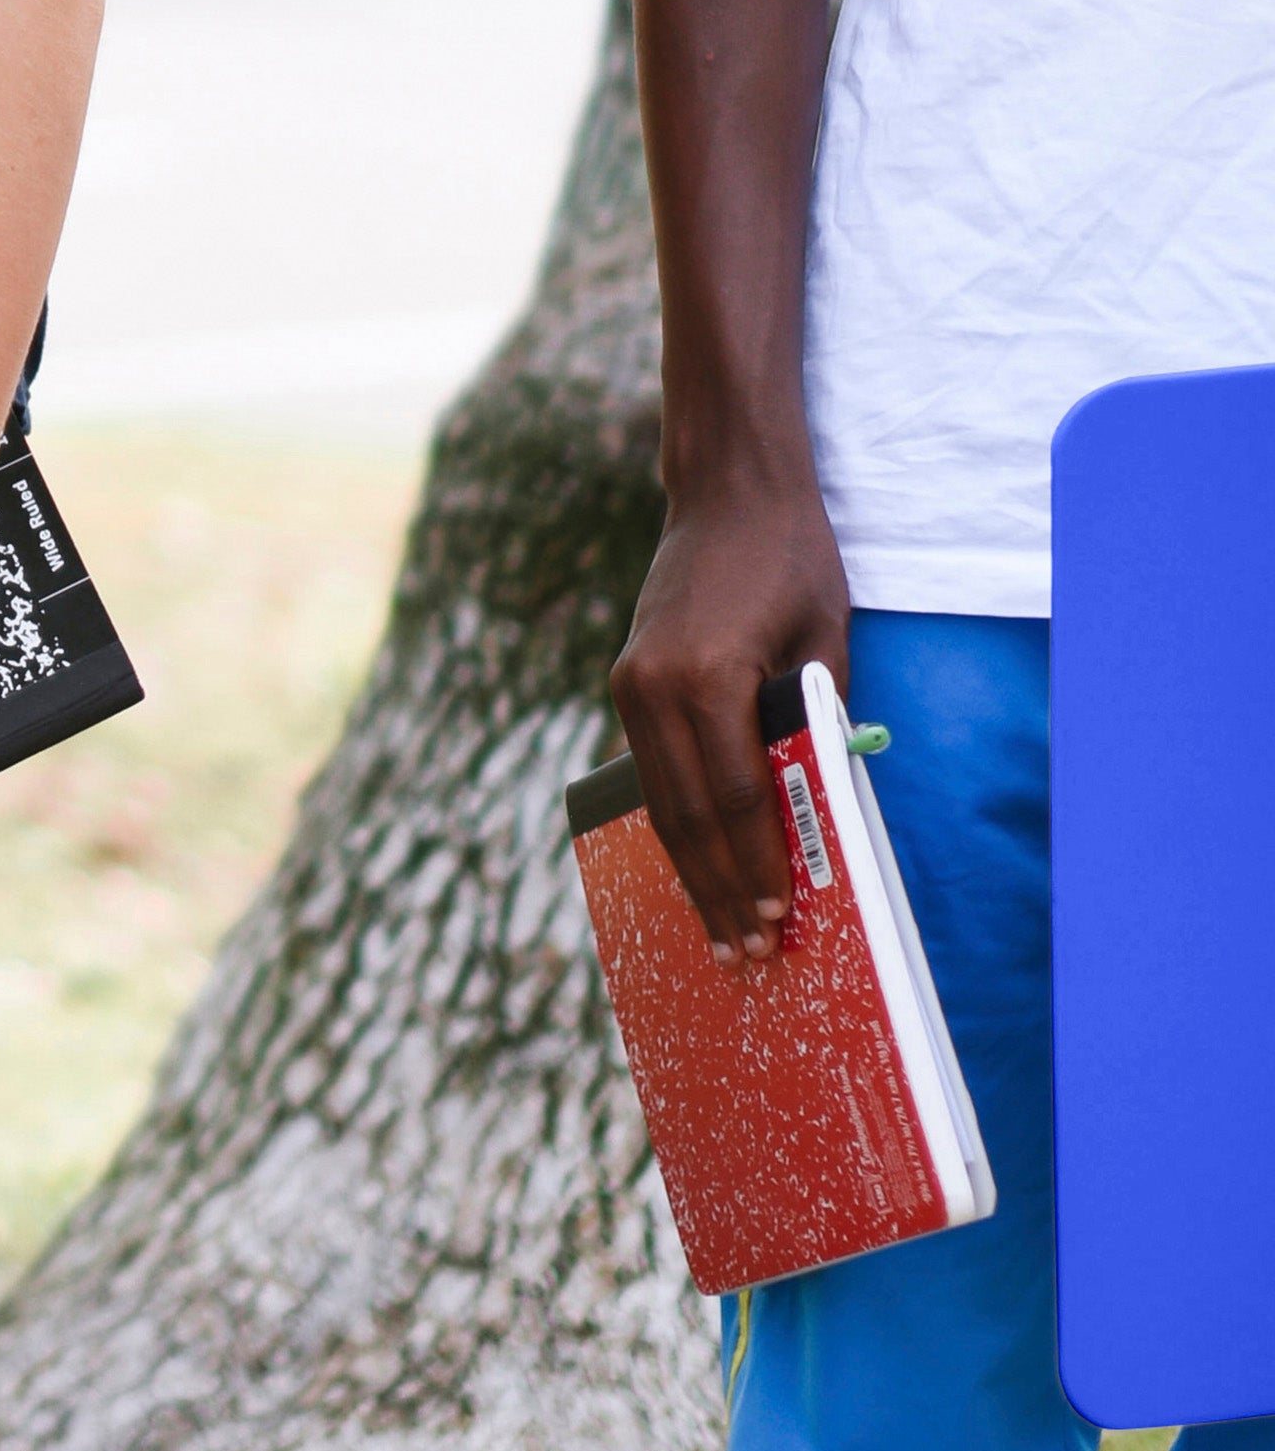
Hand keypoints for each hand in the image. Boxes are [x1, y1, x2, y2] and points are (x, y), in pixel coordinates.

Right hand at [608, 475, 849, 967]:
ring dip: (691, 871)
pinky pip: (651, 771)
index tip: (776, 922)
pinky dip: (674, 825)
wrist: (726, 492)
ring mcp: (630, 684)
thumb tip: (817, 810)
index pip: (738, 795)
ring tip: (717, 933)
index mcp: (706, 676)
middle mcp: (653, 687)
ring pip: (660, 801)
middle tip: (745, 958)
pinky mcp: (627, 682)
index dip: (758, 863)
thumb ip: (813, 724)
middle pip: (688, 813)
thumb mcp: (824, 642)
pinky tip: (694, 867)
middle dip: (719, 890)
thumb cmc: (793, 560)